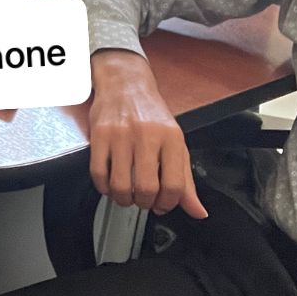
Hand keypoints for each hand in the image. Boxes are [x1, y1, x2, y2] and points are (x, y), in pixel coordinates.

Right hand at [88, 50, 206, 217]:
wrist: (126, 84)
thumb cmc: (151, 115)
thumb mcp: (175, 143)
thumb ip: (186, 179)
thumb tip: (197, 211)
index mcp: (172, 138)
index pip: (174, 185)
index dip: (168, 204)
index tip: (162, 205)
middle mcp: (148, 135)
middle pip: (146, 188)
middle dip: (144, 203)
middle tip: (143, 200)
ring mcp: (121, 135)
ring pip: (120, 185)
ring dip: (123, 199)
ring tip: (126, 194)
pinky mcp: (100, 135)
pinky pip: (98, 174)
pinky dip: (104, 187)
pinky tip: (110, 184)